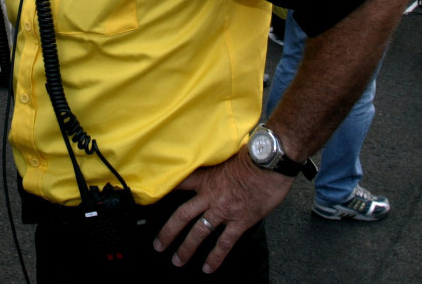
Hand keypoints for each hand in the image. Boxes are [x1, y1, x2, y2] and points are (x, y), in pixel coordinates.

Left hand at [153, 151, 289, 273]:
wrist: (270, 162)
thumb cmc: (252, 154)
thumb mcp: (226, 155)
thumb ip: (216, 166)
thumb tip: (214, 168)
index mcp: (206, 178)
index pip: (179, 184)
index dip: (164, 191)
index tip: (150, 200)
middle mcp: (210, 196)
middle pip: (182, 216)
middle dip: (168, 232)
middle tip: (158, 245)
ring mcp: (224, 210)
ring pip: (199, 232)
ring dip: (186, 248)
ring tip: (177, 260)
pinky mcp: (240, 221)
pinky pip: (224, 243)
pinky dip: (215, 257)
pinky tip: (208, 268)